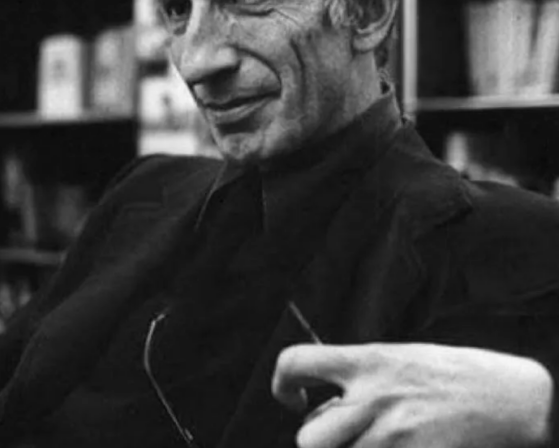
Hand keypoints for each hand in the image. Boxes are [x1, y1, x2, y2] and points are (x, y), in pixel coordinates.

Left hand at [272, 343, 553, 447]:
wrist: (517, 400)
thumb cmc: (458, 376)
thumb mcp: (403, 358)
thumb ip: (360, 377)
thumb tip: (325, 400)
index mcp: (370, 361)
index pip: (296, 362)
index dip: (281, 382)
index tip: (293, 397)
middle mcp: (374, 399)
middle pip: (307, 437)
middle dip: (316, 439)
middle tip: (338, 433)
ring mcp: (393, 437)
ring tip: (371, 440)